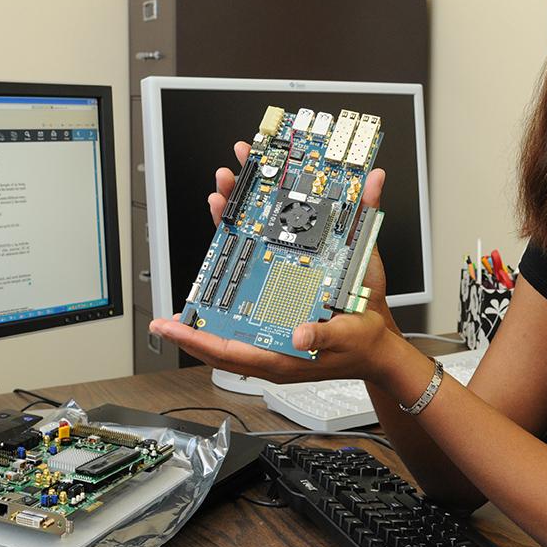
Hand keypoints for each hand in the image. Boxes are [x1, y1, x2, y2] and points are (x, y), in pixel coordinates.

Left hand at [150, 140, 398, 383]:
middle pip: (226, 294)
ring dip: (231, 229)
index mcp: (276, 352)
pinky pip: (261, 262)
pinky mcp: (289, 287)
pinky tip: (249, 207)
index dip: (193, 336)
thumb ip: (322, 337)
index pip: (224, 345)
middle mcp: (268, 327)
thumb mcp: (345, 340)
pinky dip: (254, 232)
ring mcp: (276, 305)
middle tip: (212, 207)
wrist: (381, 339)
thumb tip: (300, 335)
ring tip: (226, 194)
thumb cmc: (361, 344)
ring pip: (241, 271)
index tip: (166, 325)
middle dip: (216, 243)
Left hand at [151, 307, 400, 384]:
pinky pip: (243, 318)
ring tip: (184, 297)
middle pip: (218, 340)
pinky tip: (219, 283)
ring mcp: (271, 340)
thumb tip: (298, 333)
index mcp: (280, 358)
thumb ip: (322, 336)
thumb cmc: (363, 345)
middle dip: (190, 325)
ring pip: (228, 326)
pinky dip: (227, 299)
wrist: (379, 347)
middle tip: (164, 315)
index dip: (193, 340)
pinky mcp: (278, 327)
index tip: (166, 327)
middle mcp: (269, 350)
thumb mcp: (347, 336)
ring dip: (207, 305)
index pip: (225, 352)